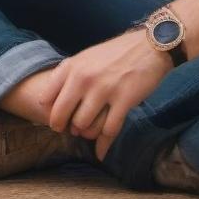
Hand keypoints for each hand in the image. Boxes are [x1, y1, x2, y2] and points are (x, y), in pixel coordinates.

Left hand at [38, 28, 171, 161]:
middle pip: (61, 116)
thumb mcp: (88, 56)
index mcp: (73, 66)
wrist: (151, 46)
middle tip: (70, 130)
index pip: (46, 98)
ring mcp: (104, 89)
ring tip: (91, 131)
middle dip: (63, 127)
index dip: (49, 112)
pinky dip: (103, 145)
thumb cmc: (118, 53)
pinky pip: (108, 131)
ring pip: (83, 126)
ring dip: (86, 133)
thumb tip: (51, 101)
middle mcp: (84, 77)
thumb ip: (69, 74)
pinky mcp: (124, 99)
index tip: (57, 118)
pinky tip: (100, 152)